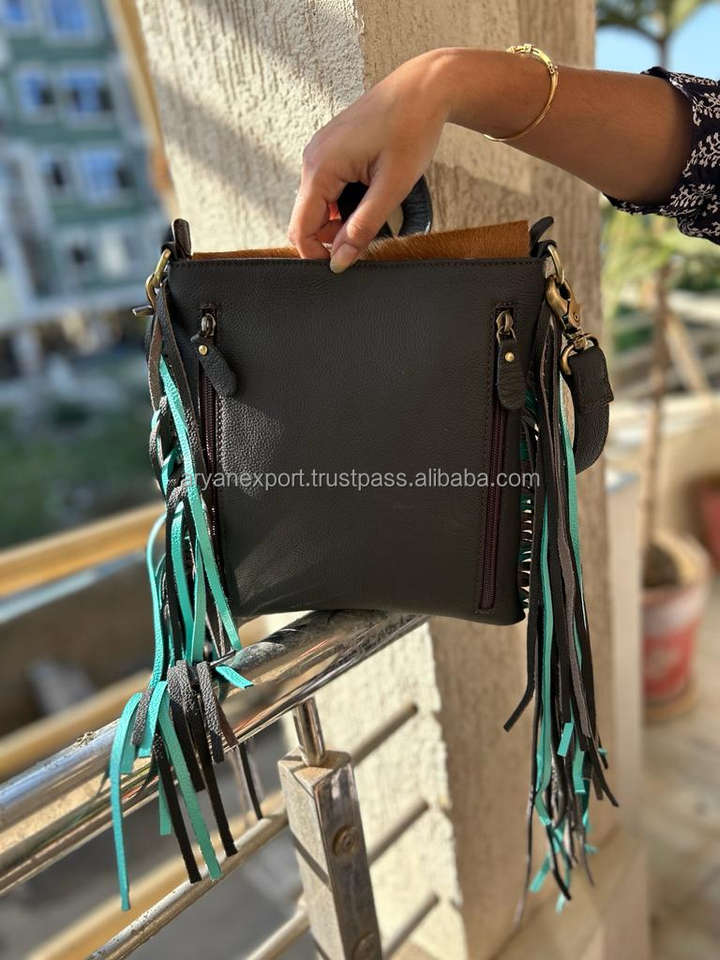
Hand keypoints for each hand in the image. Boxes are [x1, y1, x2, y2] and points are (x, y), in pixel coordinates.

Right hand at [288, 49, 454, 271]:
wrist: (424, 88)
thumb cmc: (412, 129)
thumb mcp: (392, 187)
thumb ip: (363, 229)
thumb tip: (341, 262)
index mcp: (320, 166)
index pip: (301, 230)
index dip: (320, 254)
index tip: (348, 263)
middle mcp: (313, 158)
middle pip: (307, 220)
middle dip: (331, 239)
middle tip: (368, 239)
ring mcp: (320, 152)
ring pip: (318, 207)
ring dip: (340, 222)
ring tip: (375, 214)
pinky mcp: (332, 150)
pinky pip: (327, 190)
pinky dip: (344, 204)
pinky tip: (370, 198)